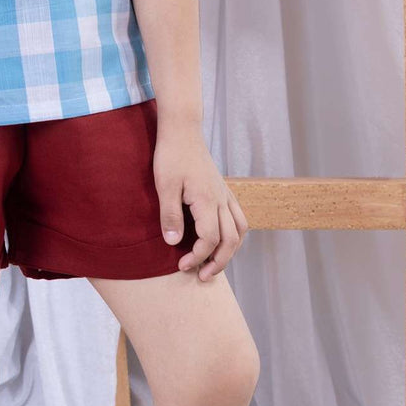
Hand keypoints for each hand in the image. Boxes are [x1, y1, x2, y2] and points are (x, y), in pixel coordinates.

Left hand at [153, 123, 248, 281]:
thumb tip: (173, 243)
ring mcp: (224, 193)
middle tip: (202, 276)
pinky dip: (234, 233)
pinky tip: (221, 237)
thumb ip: (170, 214)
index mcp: (207, 200)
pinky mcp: (223, 188)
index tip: (181, 265)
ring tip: (214, 262)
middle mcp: (221, 199)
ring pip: (240, 230)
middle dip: (218, 262)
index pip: (210, 239)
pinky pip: (238, 216)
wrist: (182, 130)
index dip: (198, 257)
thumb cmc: (171, 155)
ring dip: (230, 250)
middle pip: (230, 240)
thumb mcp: (164, 185)